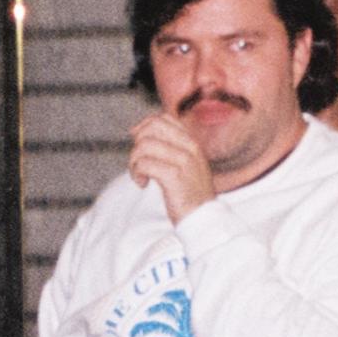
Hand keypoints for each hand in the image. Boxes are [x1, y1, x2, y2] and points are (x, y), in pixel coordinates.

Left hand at [130, 110, 217, 225]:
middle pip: (152, 127)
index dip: (144, 127)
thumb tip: (137, 131)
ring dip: (134, 162)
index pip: (163, 118)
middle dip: (137, 143)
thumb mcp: (186, 164)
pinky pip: (144, 164)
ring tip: (139, 175)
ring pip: (144, 146)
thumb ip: (170, 147)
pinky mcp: (174, 177)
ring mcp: (184, 161)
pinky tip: (142, 184)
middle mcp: (190, 148)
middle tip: (139, 162)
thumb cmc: (190, 193)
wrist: (203, 218)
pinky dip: (137, 174)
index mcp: (192, 142)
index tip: (138, 144)